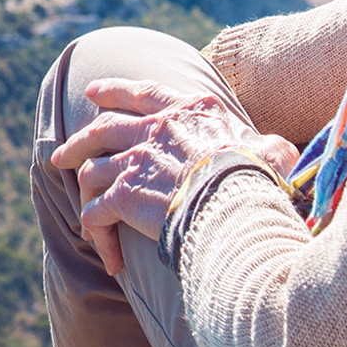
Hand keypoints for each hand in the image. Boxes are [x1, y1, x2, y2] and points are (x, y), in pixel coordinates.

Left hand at [46, 78, 298, 277]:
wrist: (237, 205)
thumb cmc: (259, 180)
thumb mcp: (269, 151)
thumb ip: (267, 146)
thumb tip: (282, 150)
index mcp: (189, 111)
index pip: (143, 93)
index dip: (115, 90)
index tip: (93, 91)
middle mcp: (156, 128)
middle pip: (103, 128)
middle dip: (80, 141)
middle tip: (63, 152)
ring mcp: (136, 158)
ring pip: (92, 169)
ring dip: (84, 189)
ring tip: (81, 206)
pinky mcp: (124, 194)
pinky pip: (96, 212)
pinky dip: (97, 232)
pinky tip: (108, 256)